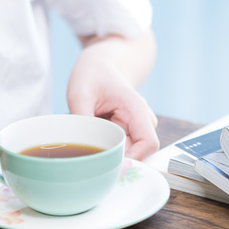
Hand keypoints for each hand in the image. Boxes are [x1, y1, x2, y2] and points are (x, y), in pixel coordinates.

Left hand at [67, 33, 158, 160]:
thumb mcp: (80, 94)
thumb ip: (83, 122)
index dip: (132, 159)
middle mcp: (142, 122)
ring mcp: (136, 129)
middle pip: (137, 154)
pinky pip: (118, 150)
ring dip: (108, 153)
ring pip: (127, 154)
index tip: (108, 162)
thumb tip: (83, 149)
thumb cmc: (92, 75)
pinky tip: (93, 136)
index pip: (148, 144)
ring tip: (90, 136)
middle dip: (115, 159)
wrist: (100, 65)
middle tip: (89, 151)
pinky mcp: (127, 134)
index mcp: (136, 110)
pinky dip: (105, 149)